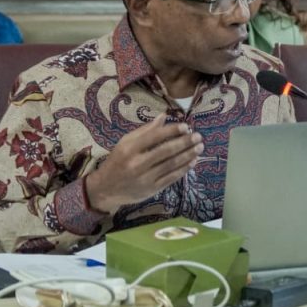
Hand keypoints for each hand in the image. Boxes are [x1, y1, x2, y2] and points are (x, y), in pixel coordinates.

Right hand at [84, 114, 203, 214]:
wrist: (106, 188)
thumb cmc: (117, 161)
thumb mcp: (125, 142)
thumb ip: (145, 130)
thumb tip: (164, 116)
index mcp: (130, 149)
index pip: (155, 137)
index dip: (172, 131)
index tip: (185, 127)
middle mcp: (137, 164)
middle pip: (166, 151)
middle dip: (185, 143)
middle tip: (198, 136)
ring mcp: (145, 178)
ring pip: (171, 165)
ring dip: (188, 155)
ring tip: (199, 147)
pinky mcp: (151, 190)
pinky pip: (171, 178)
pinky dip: (183, 169)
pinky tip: (193, 162)